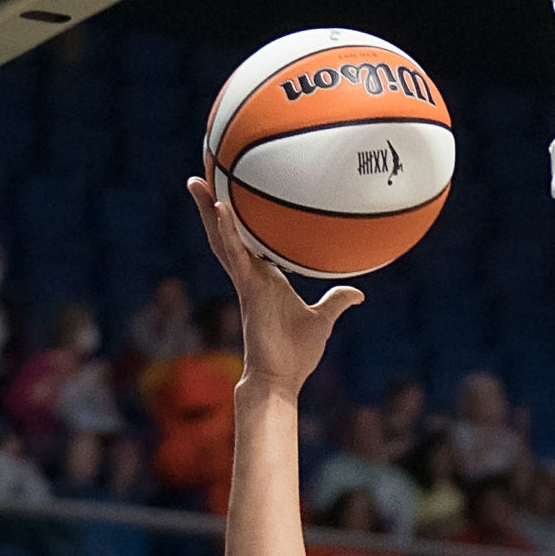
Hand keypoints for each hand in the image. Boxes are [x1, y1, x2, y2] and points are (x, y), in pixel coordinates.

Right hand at [187, 177, 360, 394]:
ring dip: (208, 210)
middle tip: (202, 177)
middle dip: (212, 206)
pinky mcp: (247, 290)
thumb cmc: (297, 355)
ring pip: (222, 239)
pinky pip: (235, 256)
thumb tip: (357, 293)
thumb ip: (336, 301)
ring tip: (197, 181)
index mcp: (265, 277)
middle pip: (226, 233)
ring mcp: (246, 281)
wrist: (280, 378)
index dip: (240, 219)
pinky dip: (228, 232)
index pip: (249, 241)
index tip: (234, 195)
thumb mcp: (323, 320)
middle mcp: (251, 275)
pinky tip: (221, 208)